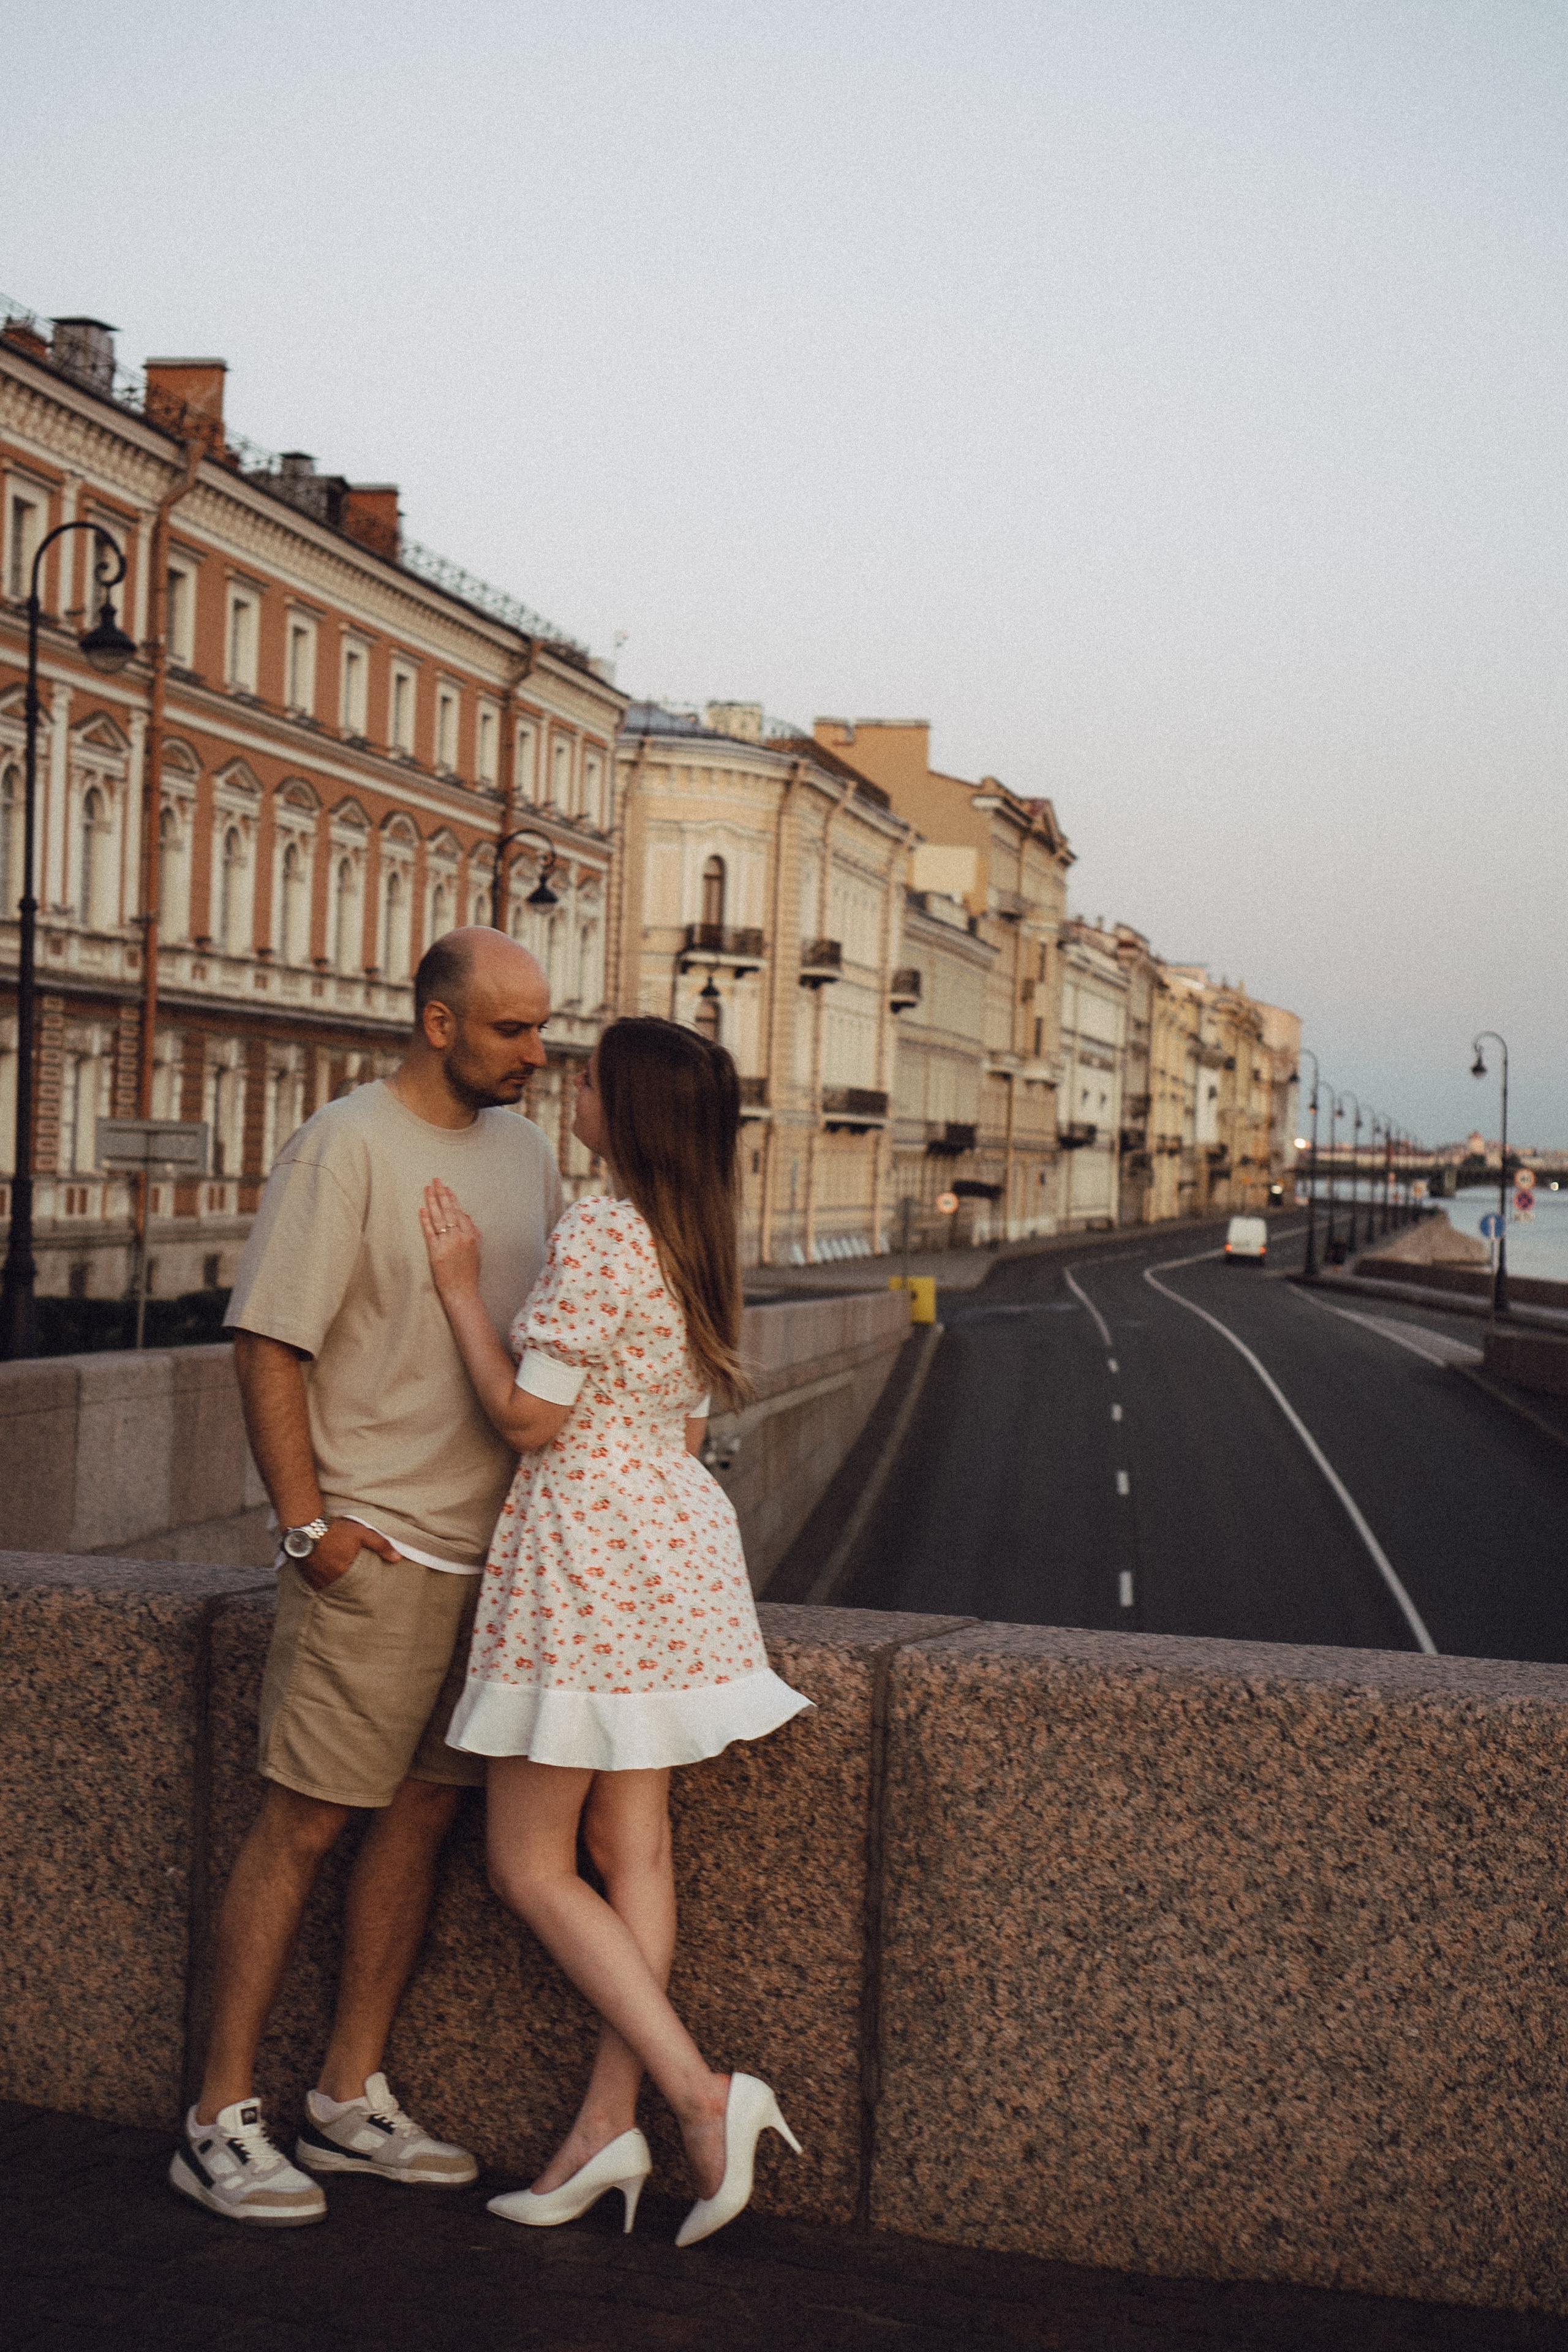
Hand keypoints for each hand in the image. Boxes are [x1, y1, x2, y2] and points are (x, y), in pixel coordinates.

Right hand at [300, 1516, 400, 1592]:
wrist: (305, 1526)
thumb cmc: (335, 1530)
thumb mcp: (361, 1533)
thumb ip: (380, 1545)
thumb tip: (397, 1558)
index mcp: (344, 1572)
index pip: (358, 1585)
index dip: (362, 1585)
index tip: (366, 1585)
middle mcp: (329, 1580)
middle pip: (343, 1588)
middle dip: (349, 1586)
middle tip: (354, 1583)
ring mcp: (316, 1579)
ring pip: (329, 1587)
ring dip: (335, 1583)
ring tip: (339, 1578)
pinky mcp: (305, 1576)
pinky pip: (316, 1584)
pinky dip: (322, 1581)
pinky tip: (326, 1574)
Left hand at [420, 1178, 481, 1299]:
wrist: (462, 1291)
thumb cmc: (469, 1273)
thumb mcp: (476, 1251)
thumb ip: (472, 1232)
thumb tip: (467, 1217)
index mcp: (470, 1235)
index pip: (459, 1212)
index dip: (452, 1199)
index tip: (446, 1188)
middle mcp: (459, 1237)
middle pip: (449, 1211)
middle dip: (441, 1194)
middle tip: (435, 1180)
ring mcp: (447, 1243)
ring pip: (438, 1218)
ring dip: (432, 1202)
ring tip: (427, 1189)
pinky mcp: (436, 1252)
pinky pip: (429, 1232)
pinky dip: (425, 1220)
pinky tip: (421, 1210)